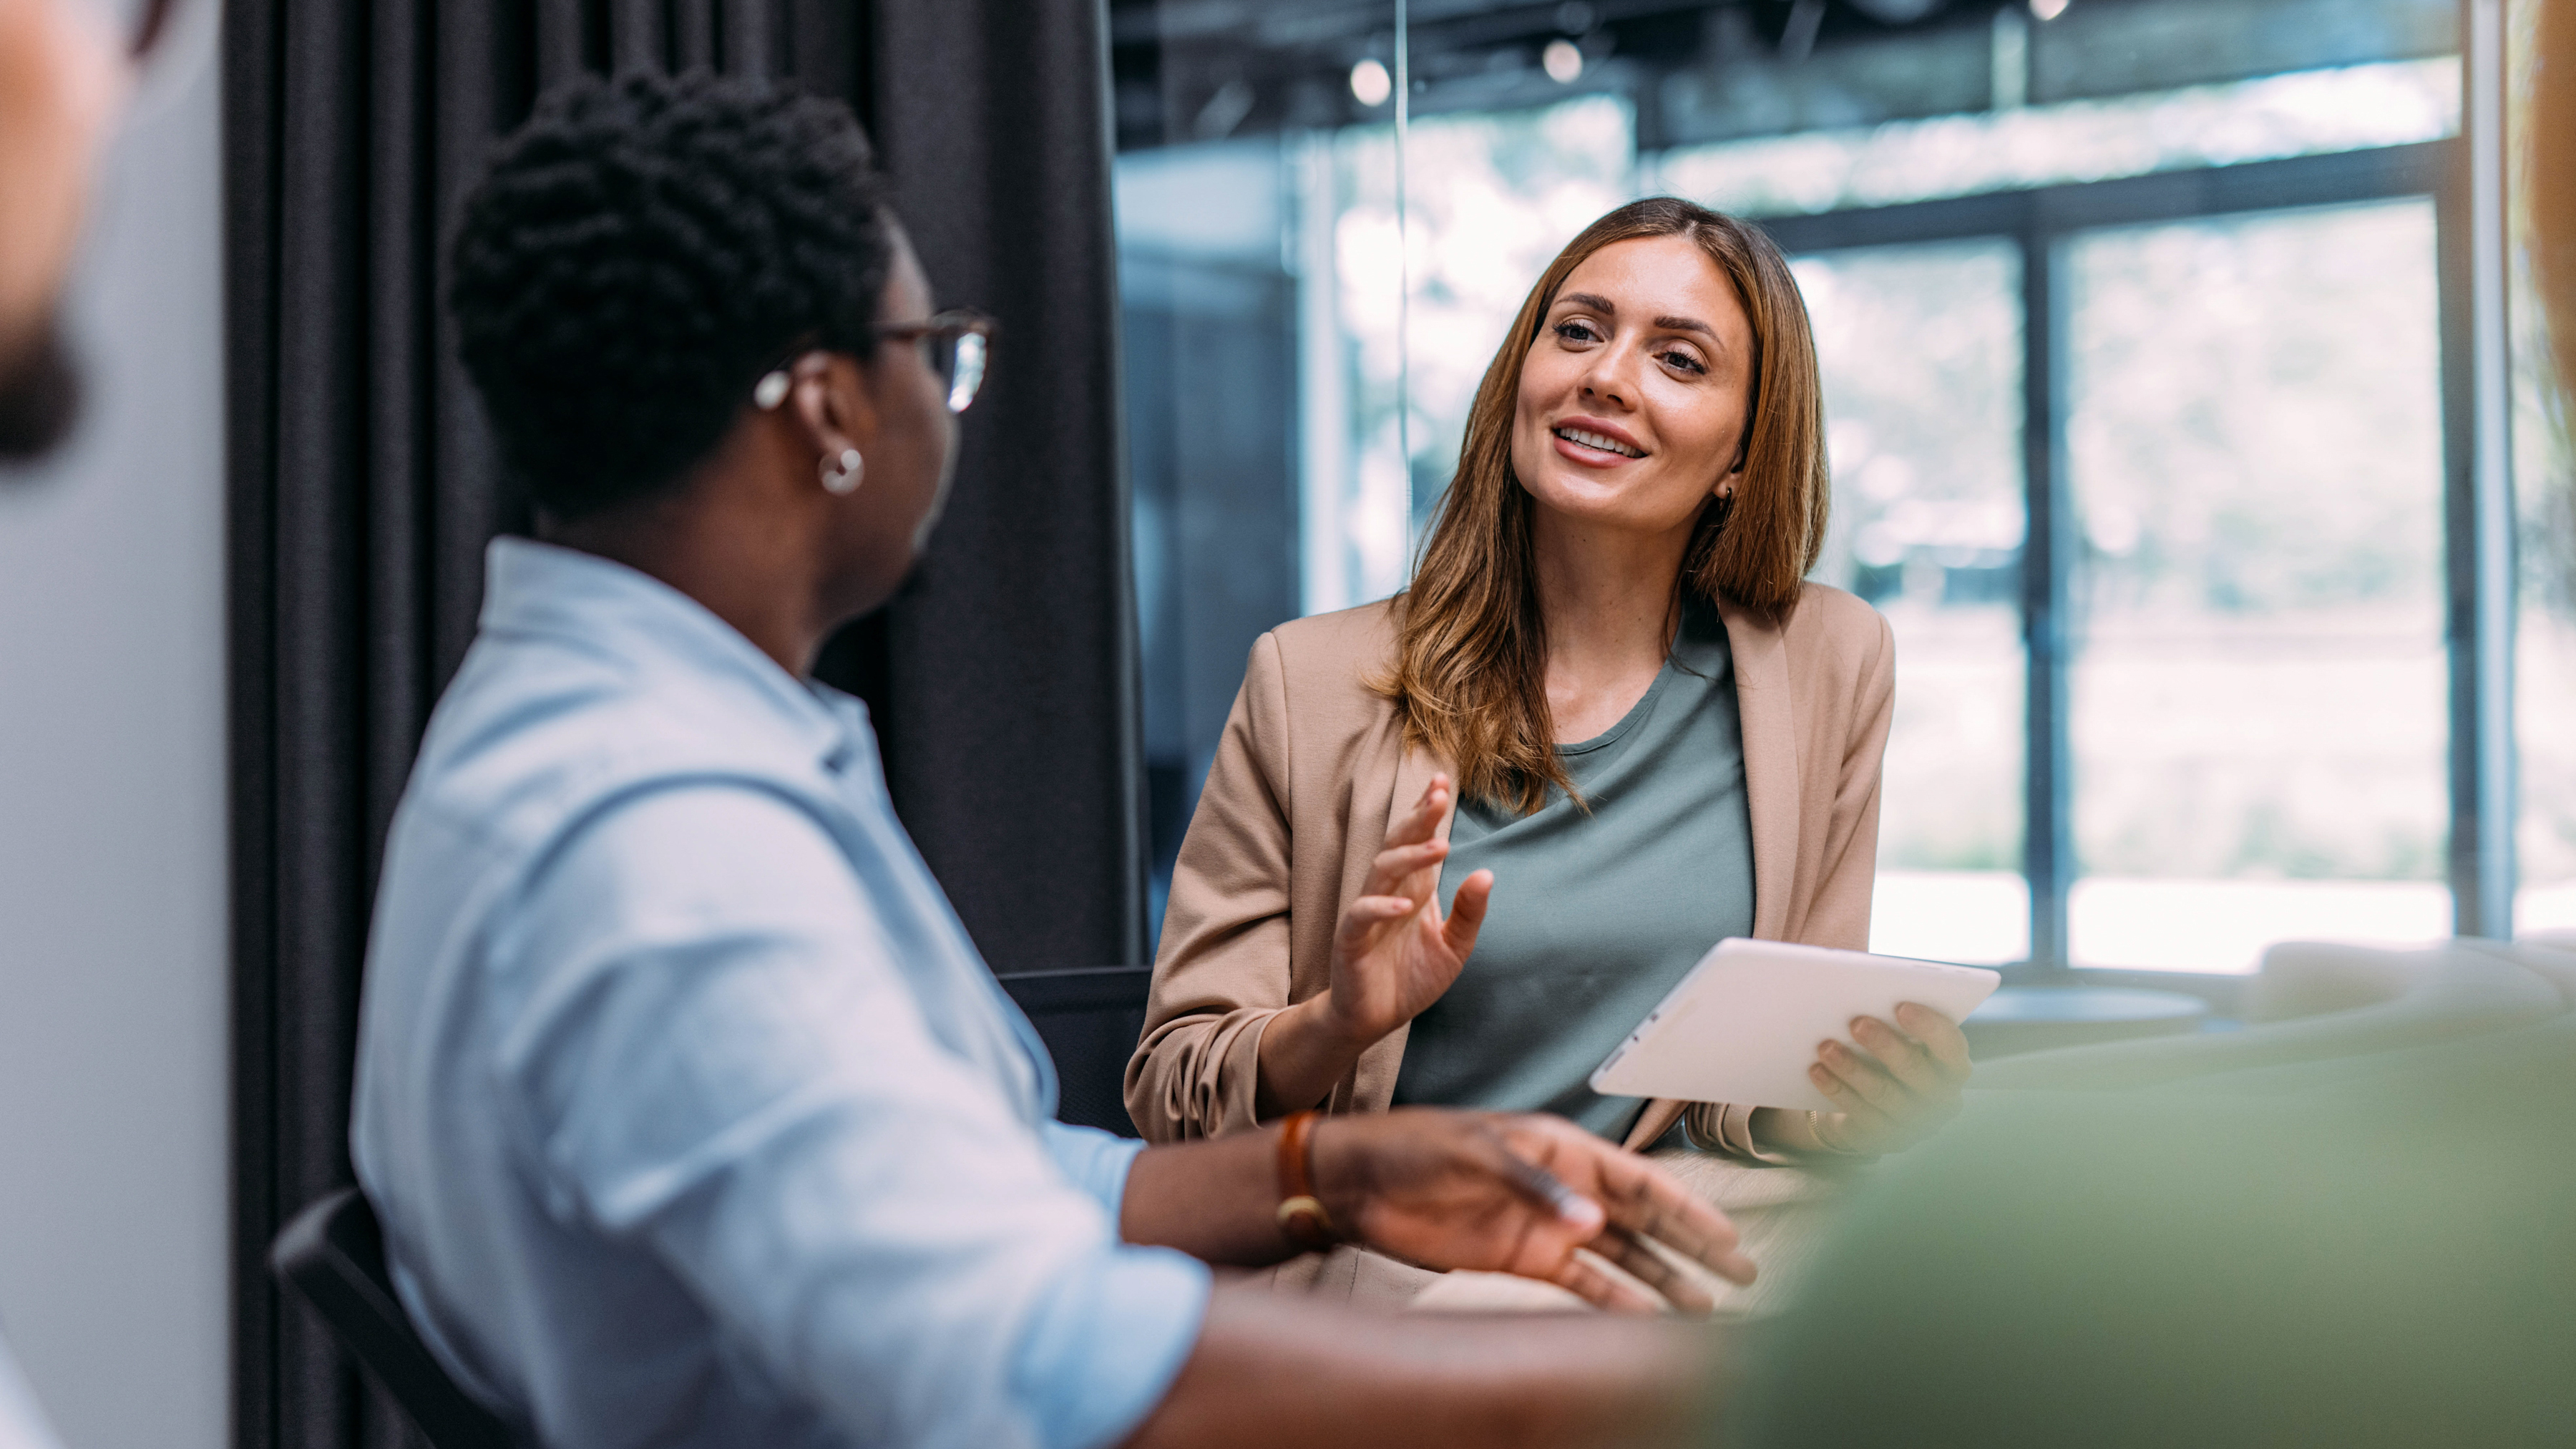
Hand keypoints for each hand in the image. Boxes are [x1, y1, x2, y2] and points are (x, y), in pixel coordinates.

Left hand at [1314, 1108, 1756, 1313]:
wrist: (1362, 1182)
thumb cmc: (1416, 1146)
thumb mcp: (1476, 1151)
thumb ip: (1536, 1186)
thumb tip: (1595, 1222)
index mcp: (1561, 1147)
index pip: (1639, 1179)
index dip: (1686, 1207)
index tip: (1725, 1236)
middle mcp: (1565, 1187)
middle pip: (1645, 1219)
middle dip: (1693, 1246)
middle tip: (1743, 1274)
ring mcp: (1548, 1225)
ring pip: (1622, 1256)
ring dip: (1663, 1280)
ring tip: (1705, 1310)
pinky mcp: (1523, 1258)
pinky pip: (1582, 1284)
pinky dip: (1614, 1302)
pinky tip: (1644, 1322)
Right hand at [1319, 775, 1491, 1048]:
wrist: (1373, 1018)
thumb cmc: (1411, 977)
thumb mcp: (1453, 947)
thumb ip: (1470, 912)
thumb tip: (1487, 873)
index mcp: (1414, 888)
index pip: (1418, 840)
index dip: (1427, 811)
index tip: (1443, 781)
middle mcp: (1389, 892)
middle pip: (1399, 844)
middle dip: (1418, 818)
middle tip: (1439, 796)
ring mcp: (1367, 913)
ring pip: (1381, 871)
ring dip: (1409, 857)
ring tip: (1440, 847)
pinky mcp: (1351, 939)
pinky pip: (1361, 915)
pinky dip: (1381, 908)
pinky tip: (1405, 906)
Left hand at [1803, 1002, 1971, 1155]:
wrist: (1874, 1109)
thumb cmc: (1889, 1059)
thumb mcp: (1900, 1041)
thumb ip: (1896, 1022)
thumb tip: (1862, 993)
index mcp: (1953, 1067)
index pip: (1952, 1047)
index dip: (1930, 1027)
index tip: (1901, 1005)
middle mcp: (1943, 1099)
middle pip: (1916, 1072)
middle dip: (1885, 1045)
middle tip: (1856, 1021)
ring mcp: (1916, 1124)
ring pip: (1884, 1094)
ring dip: (1853, 1067)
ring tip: (1825, 1046)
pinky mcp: (1886, 1139)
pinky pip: (1861, 1114)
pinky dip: (1837, 1089)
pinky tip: (1817, 1070)